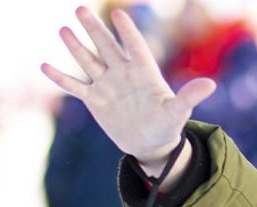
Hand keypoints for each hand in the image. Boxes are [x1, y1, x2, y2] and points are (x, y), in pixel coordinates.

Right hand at [41, 7, 215, 166]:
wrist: (150, 143)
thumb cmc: (167, 125)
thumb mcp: (178, 112)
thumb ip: (190, 96)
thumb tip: (211, 85)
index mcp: (144, 72)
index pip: (135, 46)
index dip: (128, 32)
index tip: (119, 14)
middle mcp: (123, 73)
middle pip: (106, 46)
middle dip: (94, 29)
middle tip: (81, 8)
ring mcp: (107, 84)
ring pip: (88, 61)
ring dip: (76, 47)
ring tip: (64, 29)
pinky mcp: (95, 99)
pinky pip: (75, 86)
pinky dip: (61, 78)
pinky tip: (45, 66)